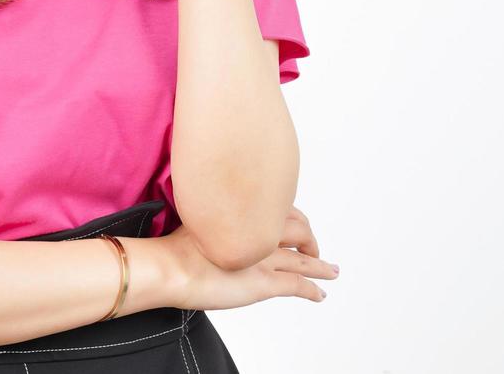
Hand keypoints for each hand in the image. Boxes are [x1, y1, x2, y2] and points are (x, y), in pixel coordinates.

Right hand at [160, 207, 338, 310]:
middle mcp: (261, 234)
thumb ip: (216, 219)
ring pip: (304, 259)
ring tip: (331, 270)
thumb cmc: (177, 248)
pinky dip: (313, 289)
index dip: (291, 216)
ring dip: (321, 265)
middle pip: (298, 229)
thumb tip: (214, 218)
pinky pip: (298, 285)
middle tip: (312, 246)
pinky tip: (320, 294)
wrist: (172, 267)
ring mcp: (266, 259)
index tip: (294, 220)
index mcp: (246, 216)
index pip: (281, 210)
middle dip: (309, 238)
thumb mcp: (201, 221)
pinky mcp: (265, 284)